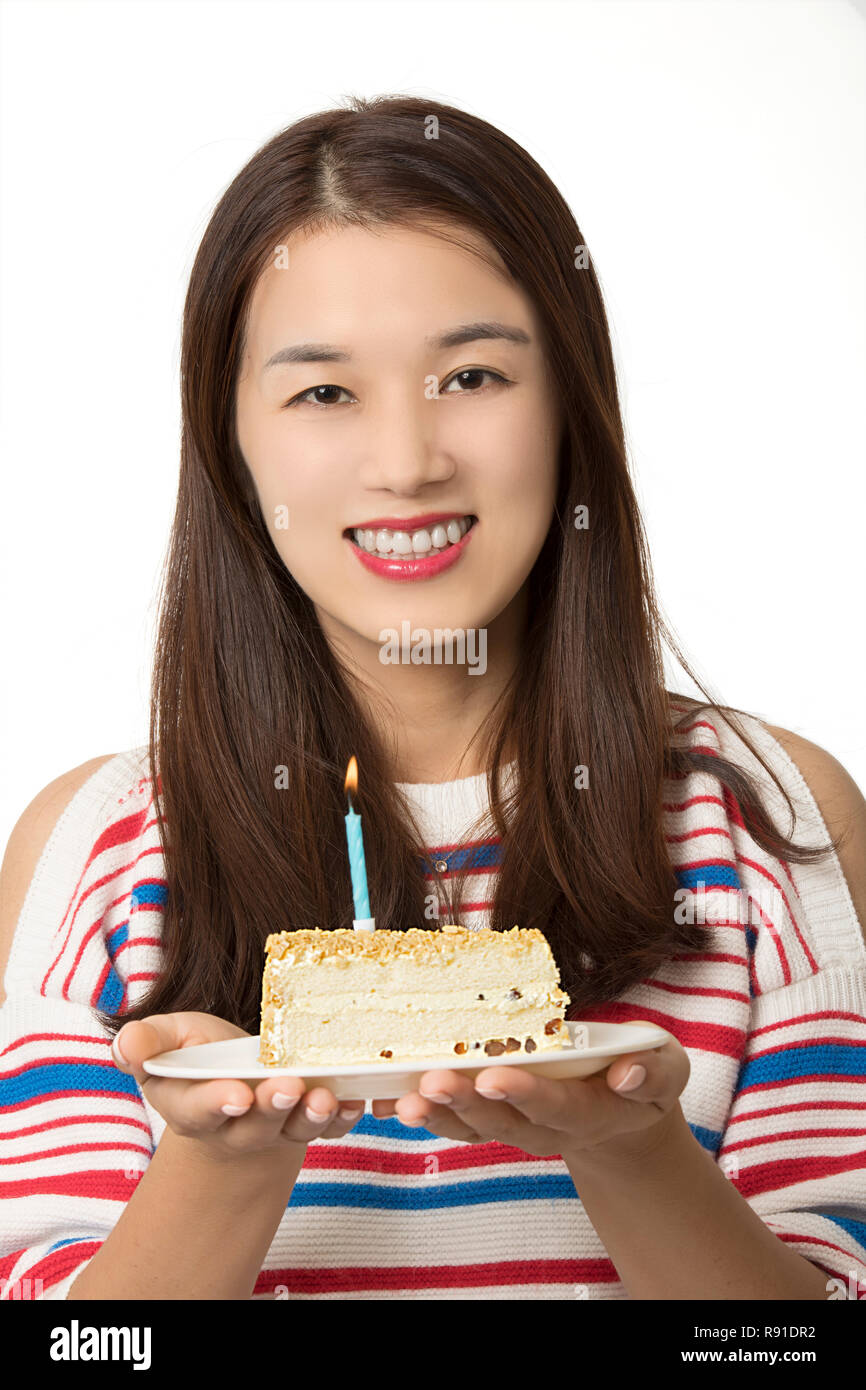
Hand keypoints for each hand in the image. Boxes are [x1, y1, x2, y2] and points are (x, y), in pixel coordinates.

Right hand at [110, 1012, 365, 1161]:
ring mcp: (276, 1127)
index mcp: (192, 1106)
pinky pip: (330, 1128)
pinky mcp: (309, 1123)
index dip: (217, 1104)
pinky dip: (344, 1117)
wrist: (233, 1084)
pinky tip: (355, 1100)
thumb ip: (147, 1043)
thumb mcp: (166, 1041)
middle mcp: (236, 1125)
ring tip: (323, 1095)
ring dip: (311, 1114)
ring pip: (294, 1128)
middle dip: (271, 1106)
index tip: (235, 1094)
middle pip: (254, 1124)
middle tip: (287, 1086)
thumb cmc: (196, 1056)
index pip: (201, 1110)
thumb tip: (127, 1044)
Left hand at [371, 1021, 689, 1160]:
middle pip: (503, 1123)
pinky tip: (389, 1101)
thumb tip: (625, 1073)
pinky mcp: (493, 1120)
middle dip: (466, 1102)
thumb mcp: (666, 1068)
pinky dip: (423, 1114)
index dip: (527, 1095)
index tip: (496, 1076)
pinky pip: (454, 1123)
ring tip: (403, 1098)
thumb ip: (653, 1071)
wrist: (623, 1109)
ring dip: (436, 1114)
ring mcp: (517, 1128)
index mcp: (592, 1113)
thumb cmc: (642, 1075)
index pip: (558, 1108)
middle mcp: (549, 1129)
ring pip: (472, 1128)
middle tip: (433, 1082)